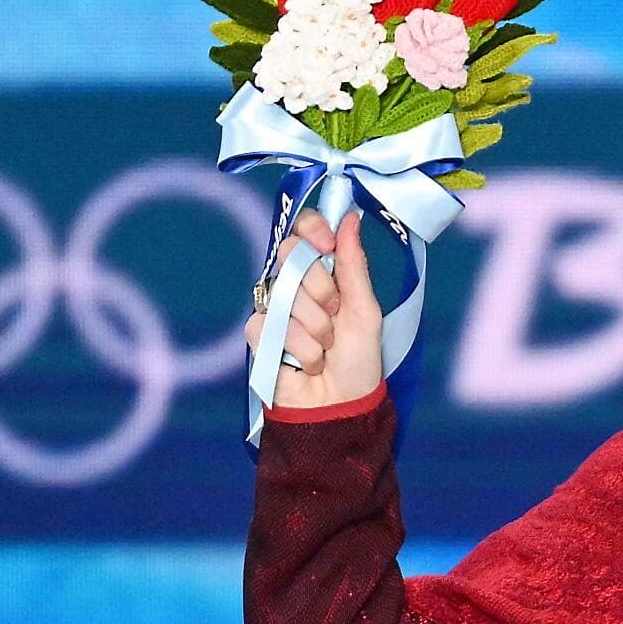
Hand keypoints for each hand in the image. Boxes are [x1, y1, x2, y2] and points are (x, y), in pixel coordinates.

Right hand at [242, 208, 384, 410]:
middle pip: (291, 254)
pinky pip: (269, 323)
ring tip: (326, 346)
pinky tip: (308, 362)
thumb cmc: (358, 360)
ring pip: (284, 291)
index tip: (327, 244)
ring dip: (316, 325)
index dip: (312, 229)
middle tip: (334, 312)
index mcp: (322, 273)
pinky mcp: (257, 335)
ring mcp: (273, 308)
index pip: (304, 231)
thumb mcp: (365, 310)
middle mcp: (294, 284)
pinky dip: (298, 346)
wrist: (343, 405)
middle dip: (320, 286)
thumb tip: (351, 218)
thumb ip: (354, 265)